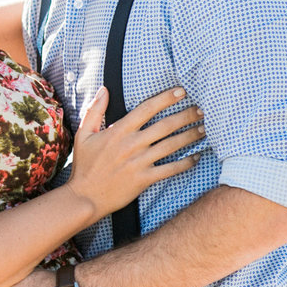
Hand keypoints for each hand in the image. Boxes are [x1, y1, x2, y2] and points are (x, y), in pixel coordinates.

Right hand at [67, 87, 202, 218]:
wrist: (85, 196)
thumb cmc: (84, 165)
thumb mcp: (83, 134)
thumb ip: (95, 110)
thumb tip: (104, 89)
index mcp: (119, 131)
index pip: (146, 109)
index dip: (165, 98)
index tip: (181, 91)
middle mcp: (132, 144)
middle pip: (165, 125)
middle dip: (186, 115)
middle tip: (201, 109)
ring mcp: (140, 162)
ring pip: (172, 145)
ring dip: (190, 136)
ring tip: (204, 129)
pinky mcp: (145, 179)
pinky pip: (171, 169)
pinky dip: (186, 163)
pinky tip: (196, 157)